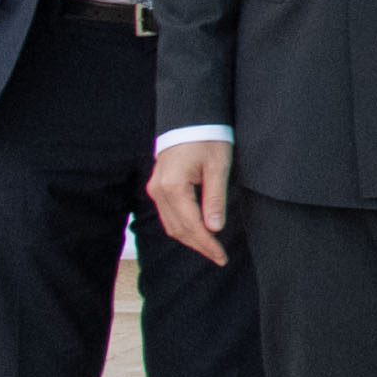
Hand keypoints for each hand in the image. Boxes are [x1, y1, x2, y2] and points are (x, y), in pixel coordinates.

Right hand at [147, 138, 233, 262]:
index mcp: (173, 187)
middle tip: (219, 257)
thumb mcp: (218, 167)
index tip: (221, 257)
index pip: (191, 225)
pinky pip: (168, 215)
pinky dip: (182, 227)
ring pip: (171, 225)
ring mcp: (156, 190)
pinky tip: (198, 232)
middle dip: (199, 245)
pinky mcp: (158, 188)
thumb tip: (215, 228)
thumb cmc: (207, 139)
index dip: (207, 244)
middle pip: (178, 229)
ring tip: (211, 249)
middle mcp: (159, 191)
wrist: (190, 119)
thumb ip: (215, 198)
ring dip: (190, 239)